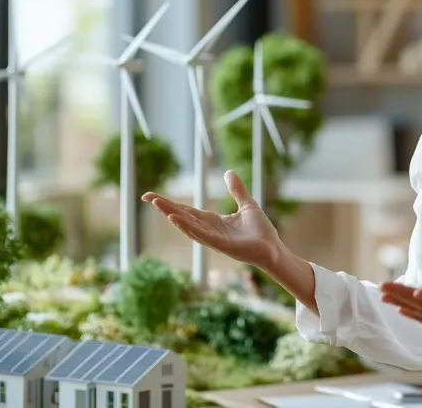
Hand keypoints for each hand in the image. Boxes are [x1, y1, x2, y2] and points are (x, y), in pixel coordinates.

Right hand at [142, 170, 282, 269]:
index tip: (152, 196)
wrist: (274, 249)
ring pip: (188, 226)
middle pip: (182, 217)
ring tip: (157, 204)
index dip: (170, 204)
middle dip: (165, 208)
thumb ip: (237, 190)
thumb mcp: (247, 204)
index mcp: (213, 222)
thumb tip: (229, 172)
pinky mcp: (221, 245)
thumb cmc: (261, 232)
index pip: (186, 211)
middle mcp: (209, 230)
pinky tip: (175, 219)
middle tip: (148, 197)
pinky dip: (188, 227)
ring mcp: (213, 239)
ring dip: (173, 215)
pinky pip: (201, 235)